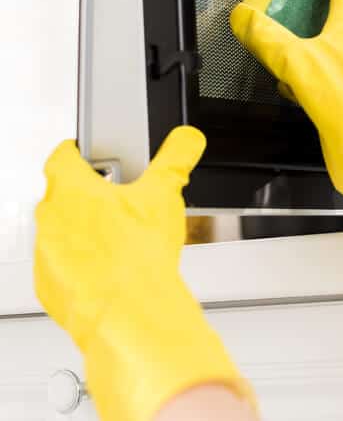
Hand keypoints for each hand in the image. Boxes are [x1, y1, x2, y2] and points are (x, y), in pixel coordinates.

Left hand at [35, 127, 254, 420]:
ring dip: (86, 231)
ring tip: (123, 239)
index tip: (88, 152)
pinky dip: (83, 265)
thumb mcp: (166, 194)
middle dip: (91, 195)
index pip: (62, 155)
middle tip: (123, 201)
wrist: (129, 311)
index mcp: (70, 188)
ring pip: (63, 232)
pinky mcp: (50, 285)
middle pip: (64, 195)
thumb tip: (187, 139)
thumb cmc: (137, 255)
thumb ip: (176, 160)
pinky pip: (63, 266)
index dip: (77, 150)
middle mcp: (50, 218)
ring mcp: (45, 254)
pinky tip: (114, 269)